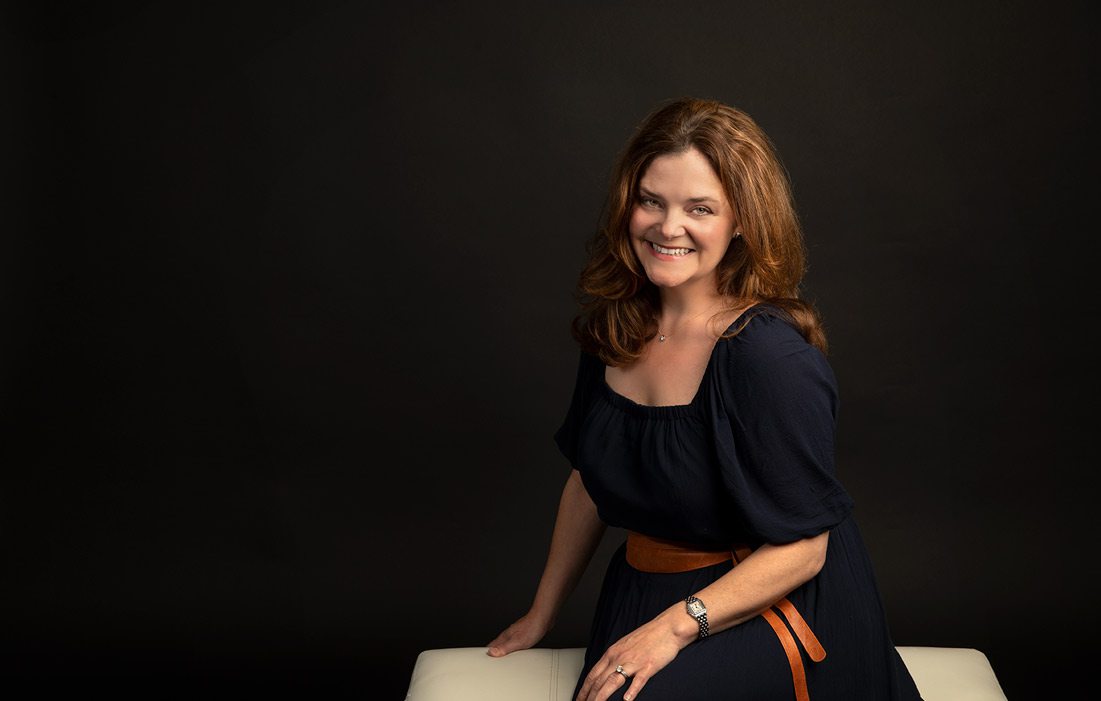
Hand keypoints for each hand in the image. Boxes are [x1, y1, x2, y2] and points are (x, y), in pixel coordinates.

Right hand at [486, 611, 551, 656]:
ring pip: (505, 644)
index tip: (483, 660)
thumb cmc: (532, 627)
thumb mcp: (517, 641)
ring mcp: (515, 634)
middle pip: (496, 645)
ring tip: (500, 659)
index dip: (486, 653)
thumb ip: (504, 647)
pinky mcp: (523, 635)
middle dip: (492, 653)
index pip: (491, 645)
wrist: (543, 618)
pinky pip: (514, 644)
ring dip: (502, 651)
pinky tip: (515, 652)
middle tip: (490, 661)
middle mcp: (509, 634)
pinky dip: (512, 649)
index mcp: (505, 636)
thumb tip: (491, 652)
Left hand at [575, 607, 692, 700]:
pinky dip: (631, 691)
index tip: (579, 698)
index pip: (593, 674)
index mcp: (613, 652)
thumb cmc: (648, 636)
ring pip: (612, 682)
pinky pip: (638, 681)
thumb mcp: (625, 645)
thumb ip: (615, 658)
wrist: (667, 627)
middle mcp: (620, 657)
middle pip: (599, 681)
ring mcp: (634, 662)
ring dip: (602, 697)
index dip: (584, 689)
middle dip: (589, 696)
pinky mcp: (648, 666)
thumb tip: (606, 671)